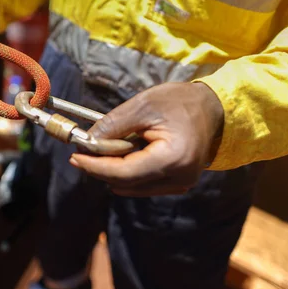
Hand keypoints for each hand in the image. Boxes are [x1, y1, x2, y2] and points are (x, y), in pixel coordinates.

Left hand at [70, 82, 223, 196]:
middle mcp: (180, 178)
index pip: (125, 173)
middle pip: (127, 183)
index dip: (96, 167)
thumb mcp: (143, 105)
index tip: (74, 157)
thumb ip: (113, 126)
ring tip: (96, 151)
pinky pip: (144, 183)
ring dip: (112, 171)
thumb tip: (87, 142)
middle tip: (79, 153)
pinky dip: (127, 172)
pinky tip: (117, 156)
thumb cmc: (179, 102)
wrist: (213, 108)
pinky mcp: (179, 182)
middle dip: (100, 169)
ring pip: (134, 186)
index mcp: (173, 158)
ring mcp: (181, 183)